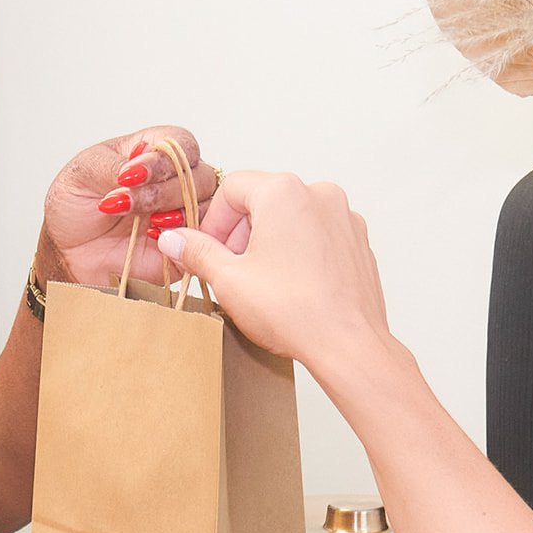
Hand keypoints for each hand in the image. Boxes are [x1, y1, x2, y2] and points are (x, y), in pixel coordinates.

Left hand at [37, 126, 219, 286]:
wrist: (69, 252)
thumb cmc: (75, 206)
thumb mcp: (81, 173)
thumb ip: (111, 166)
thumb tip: (135, 168)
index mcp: (151, 151)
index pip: (180, 143)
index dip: (162, 160)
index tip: (128, 175)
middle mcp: (172, 178)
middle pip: (198, 175)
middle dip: (161, 190)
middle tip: (125, 203)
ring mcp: (181, 210)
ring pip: (204, 204)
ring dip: (174, 212)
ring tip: (144, 222)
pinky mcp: (185, 242)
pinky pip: (202, 237)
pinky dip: (182, 236)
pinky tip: (153, 237)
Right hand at [154, 171, 394, 373]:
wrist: (348, 345)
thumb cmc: (295, 311)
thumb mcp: (229, 280)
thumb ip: (197, 251)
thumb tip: (174, 239)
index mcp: (284, 192)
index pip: (232, 188)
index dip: (212, 221)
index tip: (207, 251)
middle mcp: (319, 194)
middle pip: (263, 200)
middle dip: (240, 232)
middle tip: (230, 270)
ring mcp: (344, 217)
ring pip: (292, 217)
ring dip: (269, 242)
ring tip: (261, 281)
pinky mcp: (358, 241)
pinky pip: (317, 235)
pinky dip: (299, 251)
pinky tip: (291, 286)